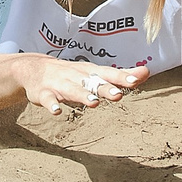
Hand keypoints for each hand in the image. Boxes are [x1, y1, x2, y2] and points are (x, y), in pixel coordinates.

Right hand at [22, 58, 147, 116]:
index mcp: (91, 72)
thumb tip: (146, 72)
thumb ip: (121, 75)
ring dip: (82, 95)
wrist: (35, 69)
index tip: (137, 80)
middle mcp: (77, 76)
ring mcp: (60, 84)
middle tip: (118, 95)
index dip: (123, 77)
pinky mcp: (45, 94)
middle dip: (105, 88)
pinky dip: (52, 106)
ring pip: (72, 90)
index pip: (109, 73)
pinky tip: (58, 112)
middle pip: (93, 82)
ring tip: (93, 103)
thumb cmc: (72, 73)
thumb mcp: (96, 72)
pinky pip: (49, 100)